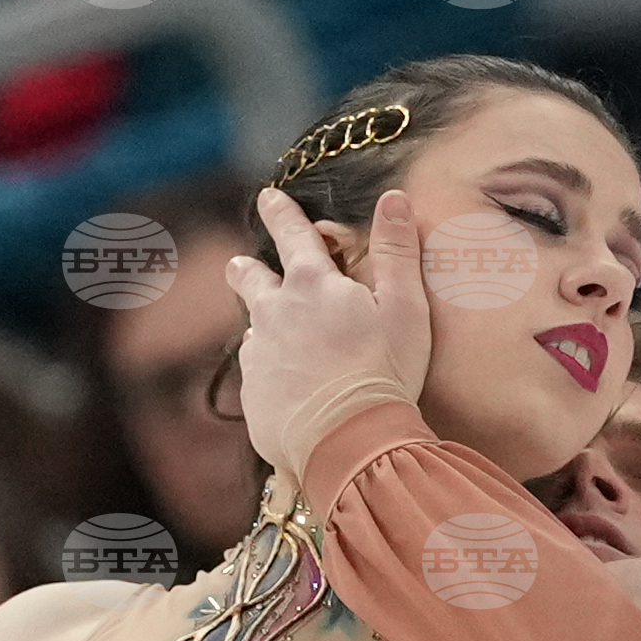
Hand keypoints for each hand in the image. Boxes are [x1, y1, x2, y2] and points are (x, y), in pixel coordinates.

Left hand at [222, 181, 425, 472]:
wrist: (349, 443)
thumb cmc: (384, 372)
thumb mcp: (404, 307)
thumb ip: (397, 251)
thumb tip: (393, 197)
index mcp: (311, 284)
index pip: (292, 234)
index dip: (281, 212)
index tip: (268, 198)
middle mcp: (274, 313)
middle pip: (250, 280)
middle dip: (244, 269)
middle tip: (236, 265)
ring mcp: (259, 356)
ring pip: (253, 330)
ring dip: (262, 327)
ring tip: (274, 337)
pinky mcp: (254, 396)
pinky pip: (258, 376)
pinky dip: (269, 373)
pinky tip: (287, 387)